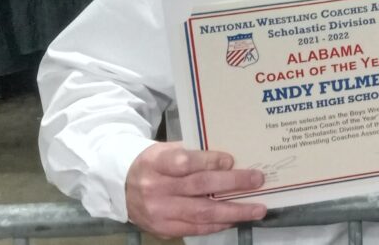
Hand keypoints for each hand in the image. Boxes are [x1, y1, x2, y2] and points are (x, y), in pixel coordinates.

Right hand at [125, 142, 266, 237]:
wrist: (120, 185)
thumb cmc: (153, 162)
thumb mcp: (166, 149)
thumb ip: (193, 153)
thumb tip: (231, 159)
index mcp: (155, 162)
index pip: (184, 162)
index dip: (209, 161)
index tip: (231, 160)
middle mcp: (155, 188)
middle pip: (198, 186)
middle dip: (232, 184)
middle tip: (257, 179)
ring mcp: (158, 212)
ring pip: (201, 212)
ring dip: (233, 211)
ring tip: (257, 208)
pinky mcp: (162, 229)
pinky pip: (195, 229)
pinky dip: (218, 224)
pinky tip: (235, 218)